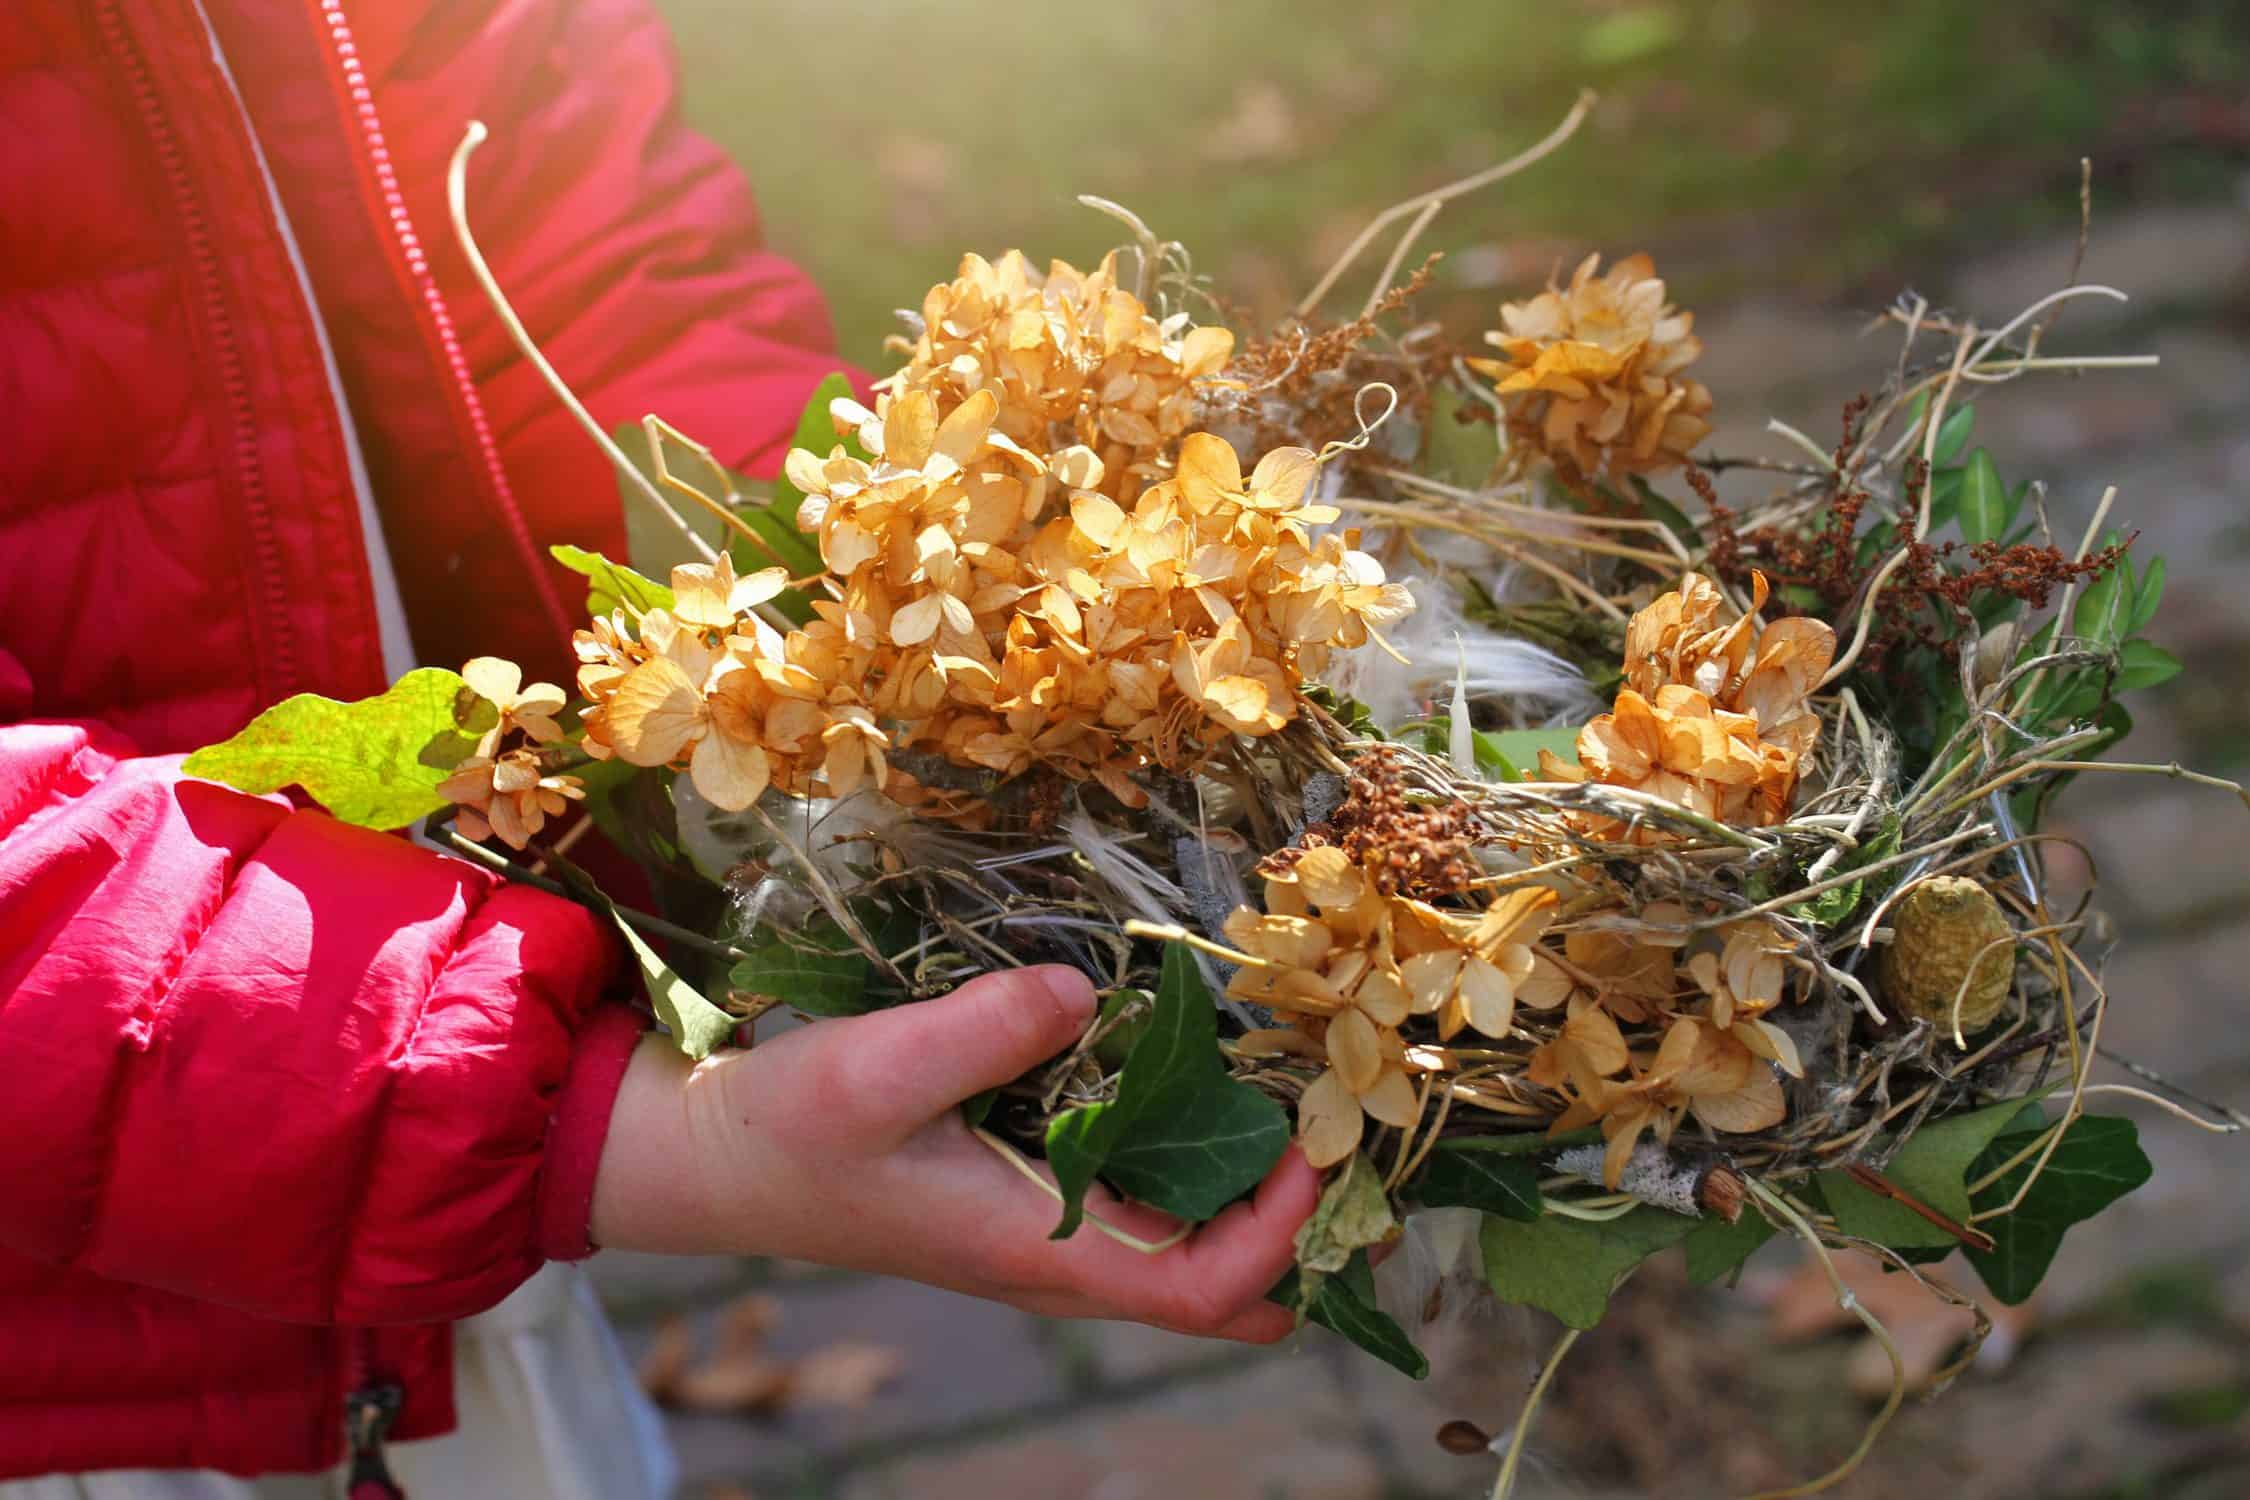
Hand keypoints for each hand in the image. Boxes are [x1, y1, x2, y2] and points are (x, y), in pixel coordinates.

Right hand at [590, 965, 1321, 1341]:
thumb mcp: (879, 1069)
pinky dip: (1193, 1166)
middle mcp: (1060, 1257)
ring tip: (1294, 1097)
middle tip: (1335, 1127)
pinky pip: (1142, 1207)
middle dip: (1296, 1233)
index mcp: (1040, 1249)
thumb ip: (984, 1031)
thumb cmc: (792, 1130)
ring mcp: (1045, 1234)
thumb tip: (1086, 992)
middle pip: (1220, 1292)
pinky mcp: (1026, 1199)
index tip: (1314, 1139)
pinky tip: (1204, 1086)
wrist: (719, 1160)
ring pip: (1186, 1252)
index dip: (1282, 1228)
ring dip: (1251, 1195)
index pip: (1205, 1285)